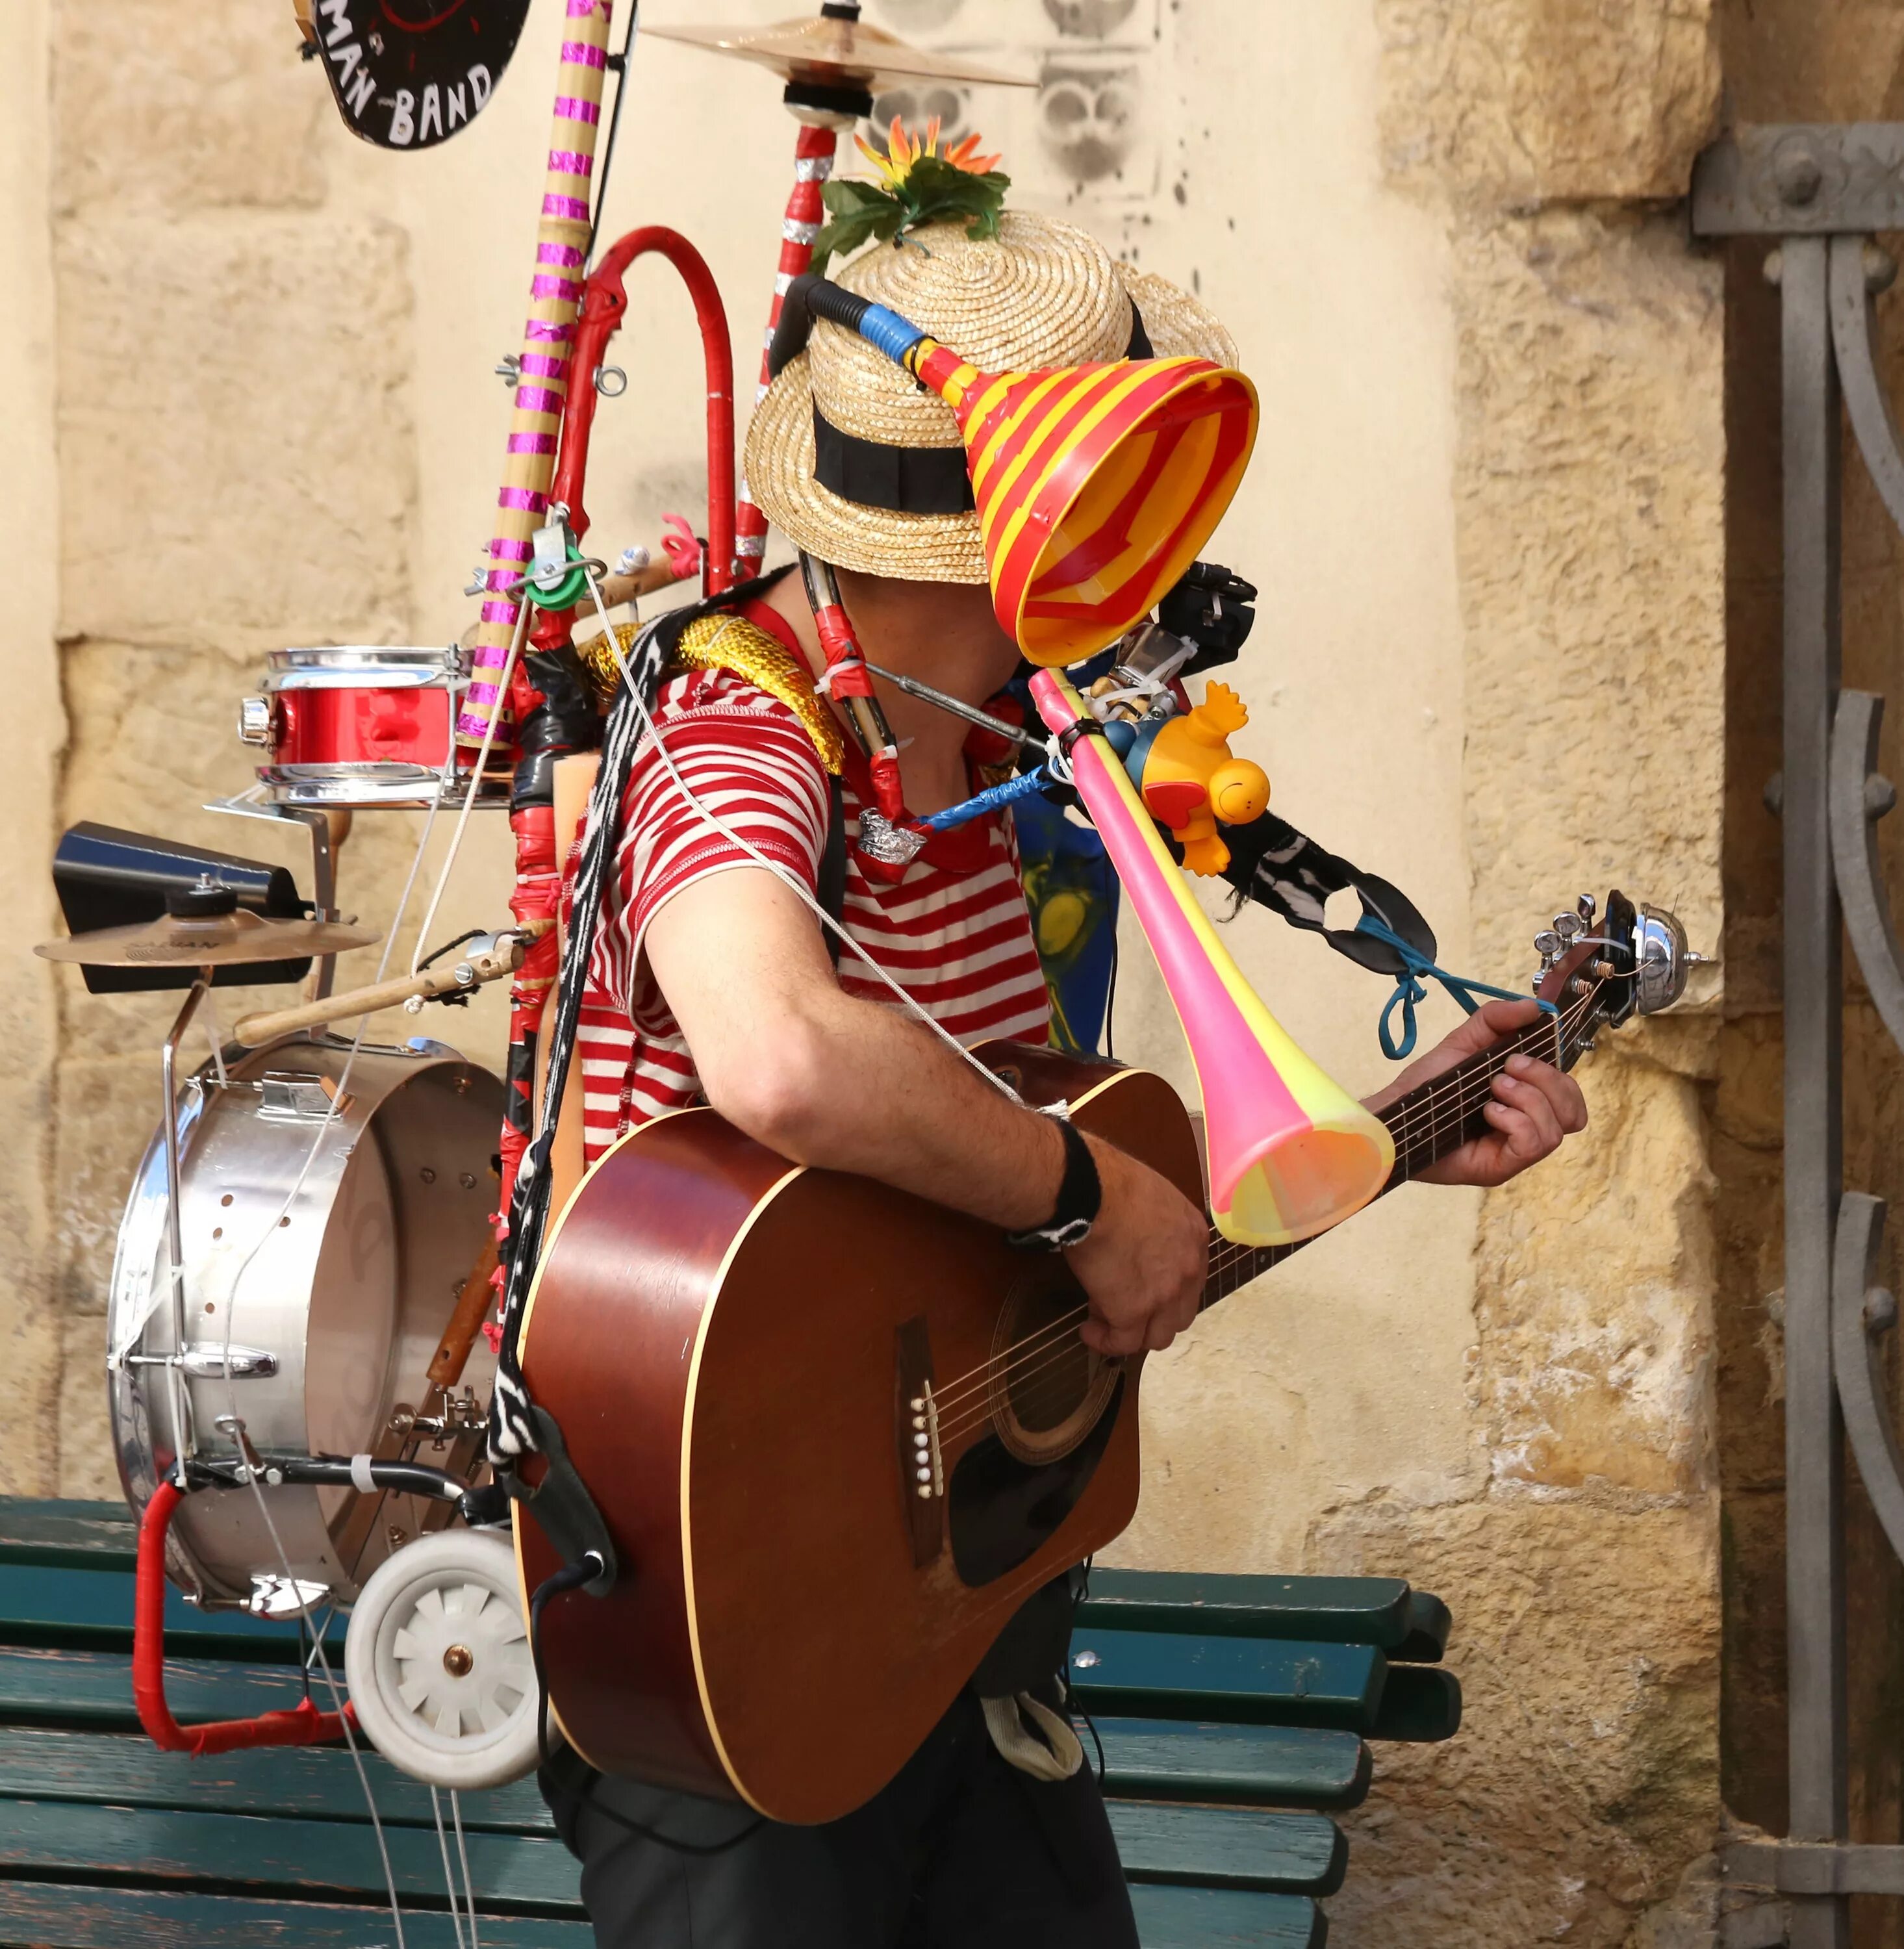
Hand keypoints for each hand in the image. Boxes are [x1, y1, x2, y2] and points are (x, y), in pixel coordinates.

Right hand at [1065, 1134, 1207, 1356]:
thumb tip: (1130, 1233)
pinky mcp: (1132, 1311)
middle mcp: (1189, 1269)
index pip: (1189, 1279)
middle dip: (1153, 1316)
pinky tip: (1089, 1332)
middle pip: (1180, 1313)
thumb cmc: (1111, 1181)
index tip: (1137, 1286)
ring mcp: (1164, 1294)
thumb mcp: (1150, 1197)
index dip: (1162, 1288)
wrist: (1094, 1191)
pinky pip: (1123, 1342)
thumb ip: (1153, 1223)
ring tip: (1104, 1322)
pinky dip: (1106, 1342)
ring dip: (1132, 1334)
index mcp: (1193, 1237)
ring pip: (1158, 1335)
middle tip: (1122, 1305)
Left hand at [1366, 997, 1586, 1188]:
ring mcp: (1514, 1150)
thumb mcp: (1464, 1042)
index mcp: (1525, 1101)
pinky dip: (1517, 1122)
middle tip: (1506, 1070)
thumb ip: (1496, 1019)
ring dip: (1529, 1100)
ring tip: (1493, 1090)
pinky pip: (1534, 1145)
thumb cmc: (1428, 1085)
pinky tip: (1489, 1112)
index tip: (1519, 1055)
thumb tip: (1533, 1007)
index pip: (1570, 1095)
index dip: (1557, 1074)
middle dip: (1547, 1082)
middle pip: (1574, 1112)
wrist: (1394, 1112)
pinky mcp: (1500, 1167)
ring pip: (1557, 1130)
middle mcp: (1526, 1128)